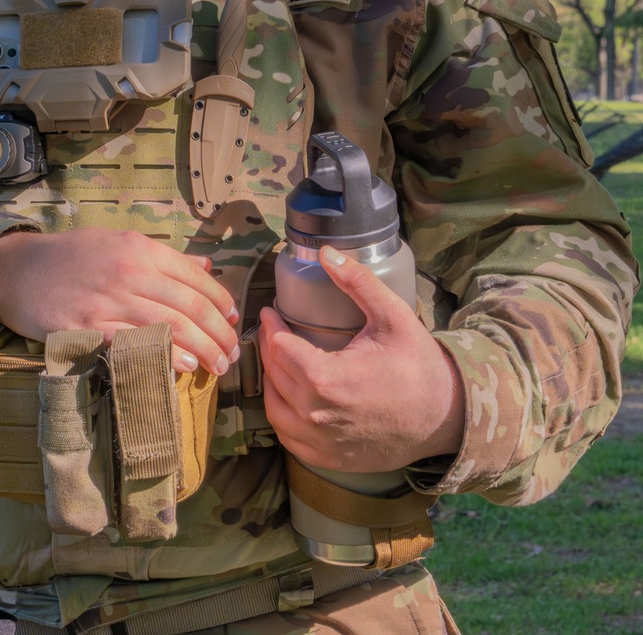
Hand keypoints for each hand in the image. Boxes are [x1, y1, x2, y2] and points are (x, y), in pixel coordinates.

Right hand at [0, 228, 239, 375]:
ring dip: (202, 348)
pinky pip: (134, 344)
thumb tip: (206, 265)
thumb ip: (163, 256)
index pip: (194, 276)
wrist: (19, 270)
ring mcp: (108, 301)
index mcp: (139, 249)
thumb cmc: (71, 256)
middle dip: (218, 332)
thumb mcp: (118, 241)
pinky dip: (165, 355)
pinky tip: (185, 366)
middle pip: (189, 305)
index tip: (233, 318)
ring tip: (219, 366)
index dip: (220, 299)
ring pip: (169, 326)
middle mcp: (128, 272)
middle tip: (233, 353)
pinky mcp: (88, 328)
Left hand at [260, 245, 464, 473]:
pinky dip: (283, 416)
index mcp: (327, 379)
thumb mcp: (392, 315)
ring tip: (279, 360)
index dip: (270, 325)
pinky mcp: (329, 459)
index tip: (269, 311)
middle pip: (274, 375)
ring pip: (274, 409)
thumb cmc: (418, 364)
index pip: (279, 347)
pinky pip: (289, 438)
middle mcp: (317, 415)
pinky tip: (289, 398)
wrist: (444, 417)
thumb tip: (325, 253)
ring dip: (271, 382)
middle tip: (273, 329)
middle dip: (269, 348)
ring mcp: (321, 442)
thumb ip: (357, 282)